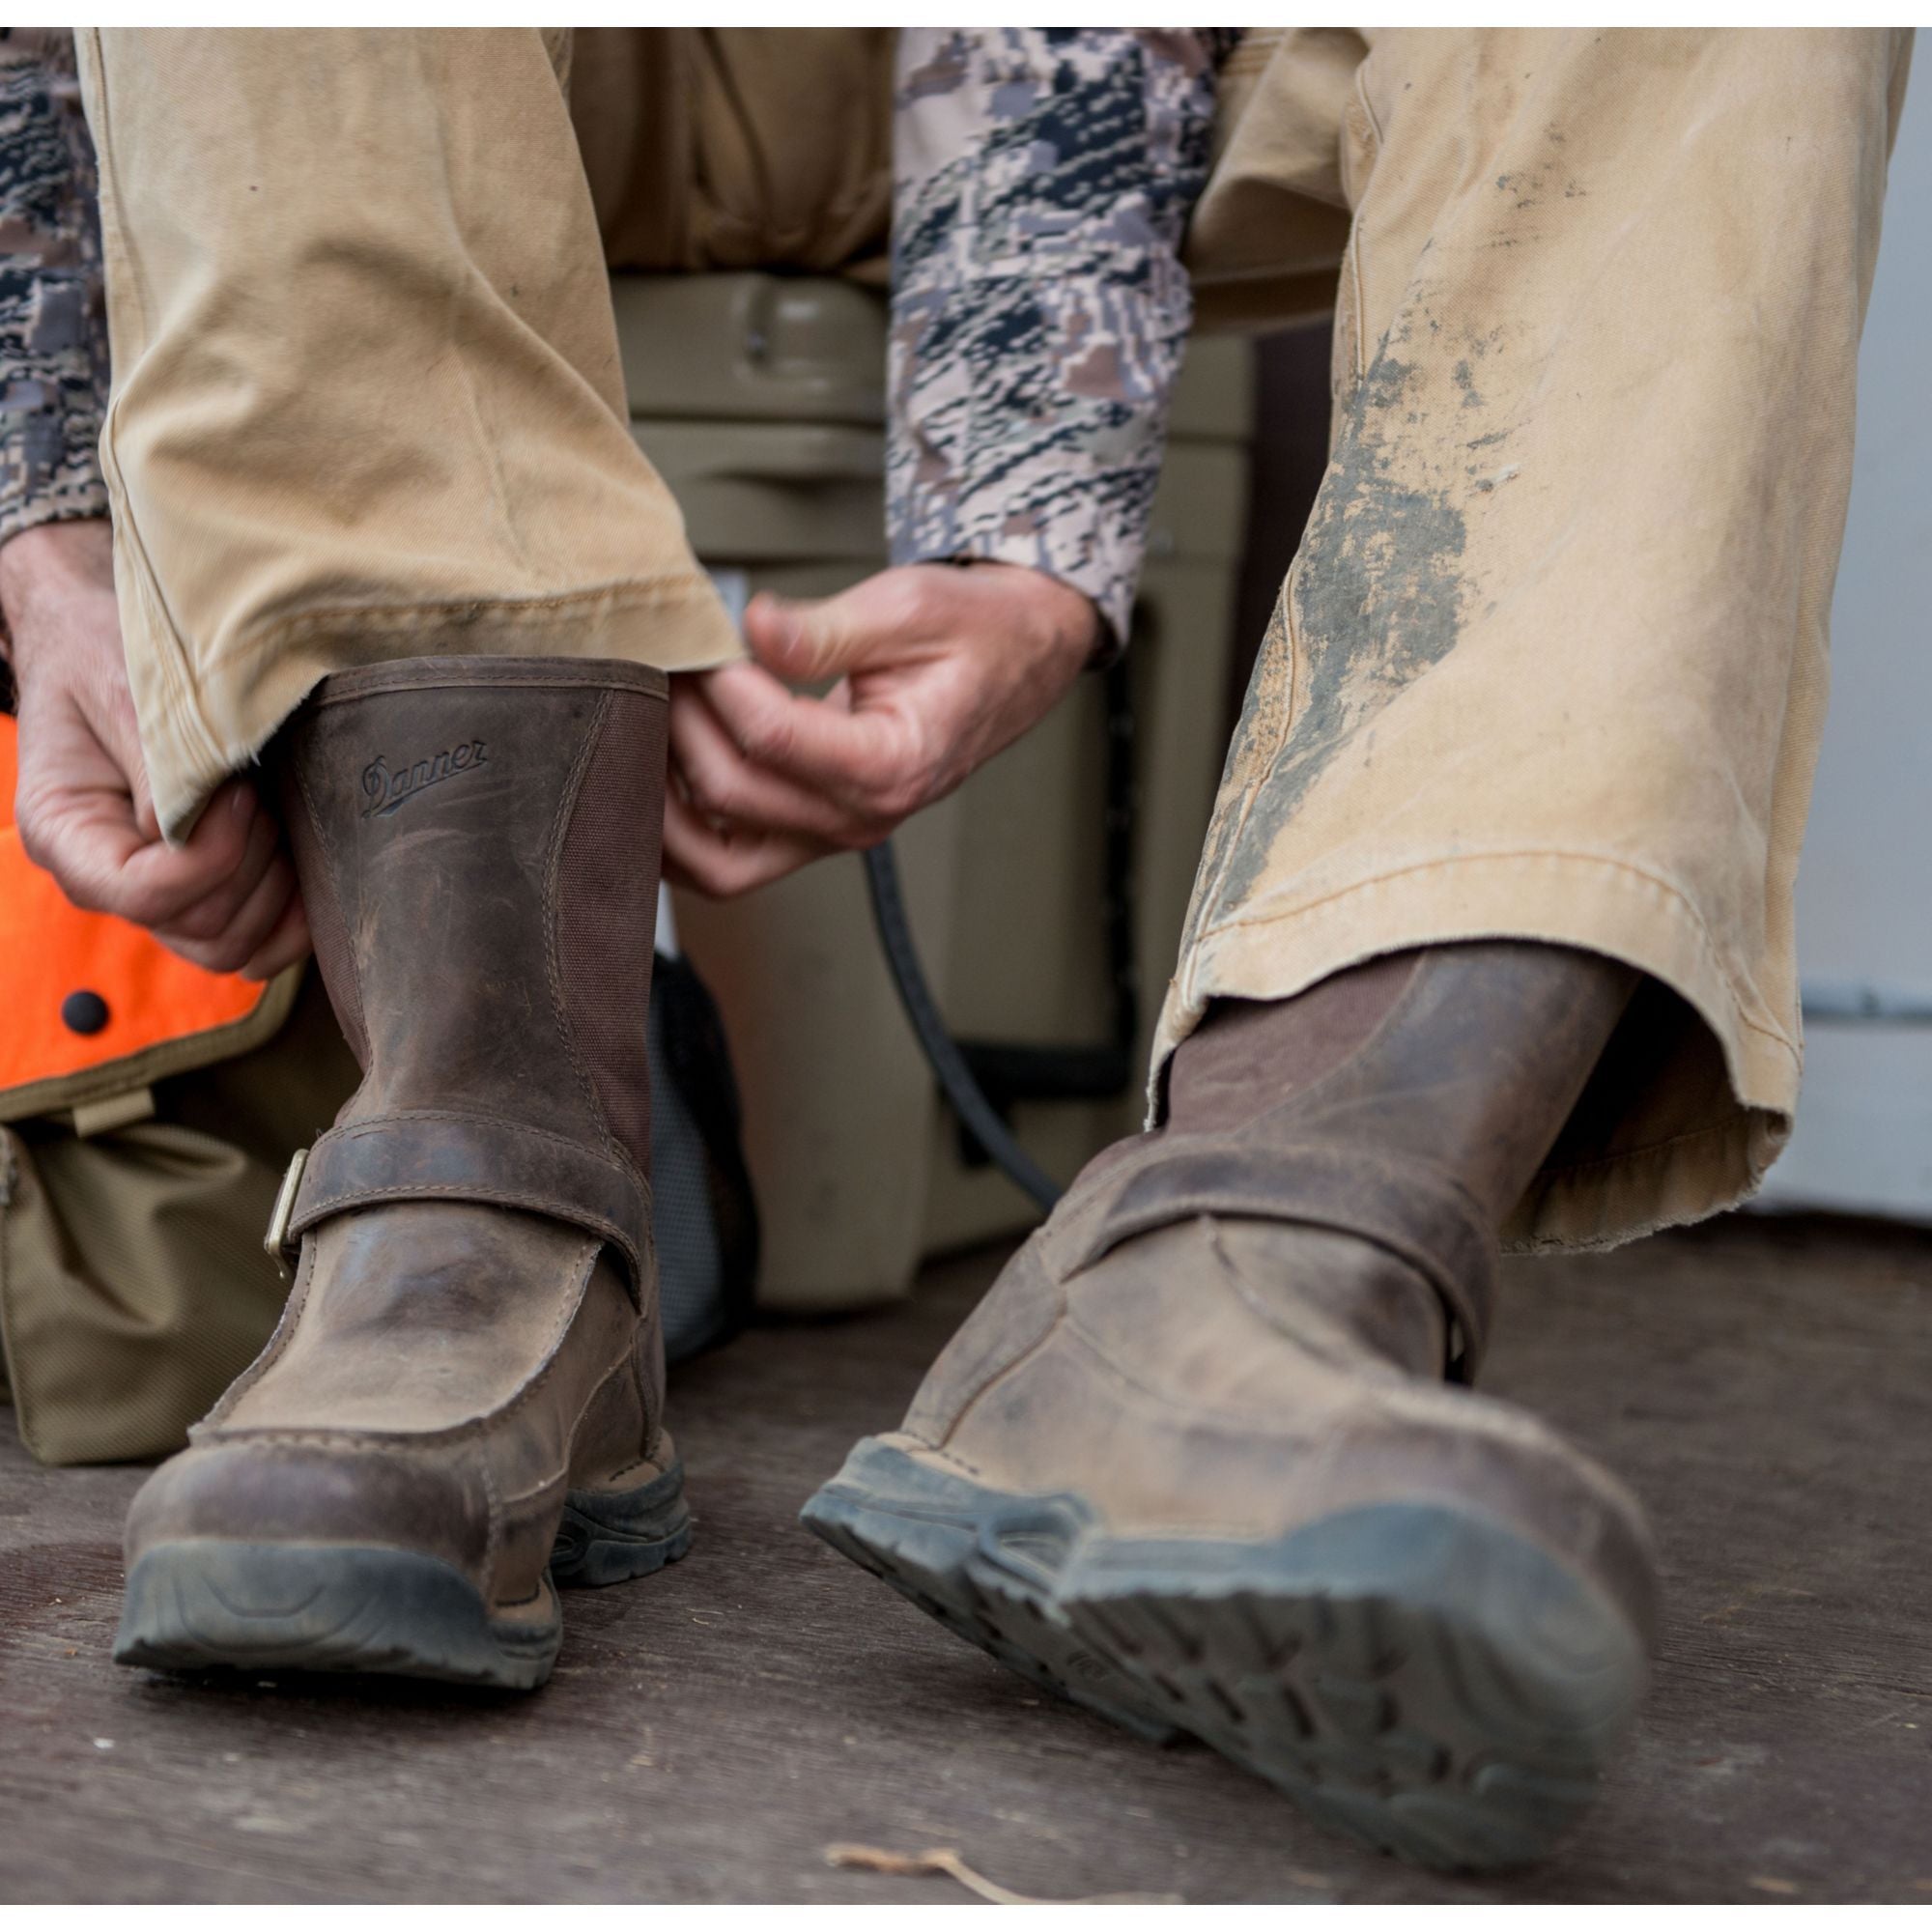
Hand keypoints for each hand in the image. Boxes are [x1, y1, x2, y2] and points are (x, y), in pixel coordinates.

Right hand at [2, 520, 309, 978]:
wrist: (104, 643)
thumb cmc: (105, 654)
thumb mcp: (123, 690)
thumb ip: (161, 765)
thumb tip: (200, 830)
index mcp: (66, 836)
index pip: (144, 894)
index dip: (212, 855)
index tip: (240, 791)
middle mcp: (106, 879)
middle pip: (198, 926)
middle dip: (252, 864)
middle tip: (259, 793)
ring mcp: (156, 893)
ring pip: (231, 944)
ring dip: (276, 889)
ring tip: (272, 814)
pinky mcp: (201, 889)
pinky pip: (254, 942)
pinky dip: (291, 917)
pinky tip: (306, 864)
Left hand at [663, 561, 1099, 896]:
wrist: (1012, 660)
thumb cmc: (969, 632)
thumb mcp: (905, 608)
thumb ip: (823, 630)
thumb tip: (753, 626)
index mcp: (895, 763)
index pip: (773, 738)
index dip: (721, 684)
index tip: (709, 635)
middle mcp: (863, 817)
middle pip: (733, 794)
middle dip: (682, 725)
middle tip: (666, 663)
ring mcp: (834, 835)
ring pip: (717, 861)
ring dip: (665, 799)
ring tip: (647, 725)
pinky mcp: (810, 834)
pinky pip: (727, 864)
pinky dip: (679, 835)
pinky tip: (653, 776)